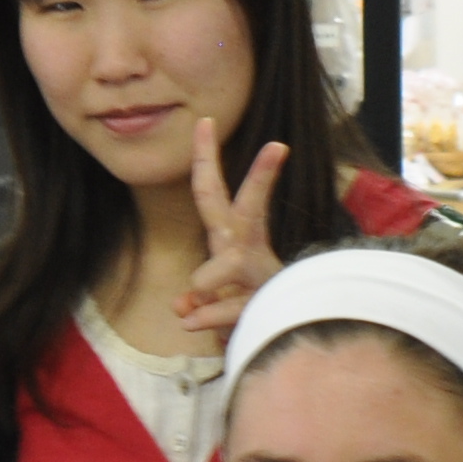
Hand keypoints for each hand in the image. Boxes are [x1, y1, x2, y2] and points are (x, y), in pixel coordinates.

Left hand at [170, 125, 290, 333]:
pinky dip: (209, 317)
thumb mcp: (218, 300)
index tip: (205, 120)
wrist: (282, 341)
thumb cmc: (246, 311)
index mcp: (235, 239)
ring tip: (192, 298)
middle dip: (262, 178)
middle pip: (250, 208)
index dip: (207, 158)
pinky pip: (226, 308)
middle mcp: (247, 252)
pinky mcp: (264, 304)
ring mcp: (259, 277)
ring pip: (230, 264)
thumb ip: (199, 302)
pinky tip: (191, 325)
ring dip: (208, 279)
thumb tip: (181, 309)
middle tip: (278, 145)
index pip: (215, 194)